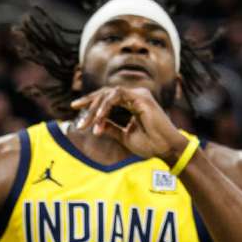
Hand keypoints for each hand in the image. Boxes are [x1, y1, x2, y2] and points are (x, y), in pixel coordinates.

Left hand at [71, 86, 189, 163]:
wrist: (165, 148)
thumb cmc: (150, 144)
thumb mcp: (124, 136)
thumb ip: (112, 128)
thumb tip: (97, 125)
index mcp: (133, 102)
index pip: (108, 97)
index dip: (91, 101)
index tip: (76, 108)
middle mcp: (136, 95)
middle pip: (106, 92)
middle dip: (89, 101)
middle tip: (75, 110)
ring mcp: (139, 95)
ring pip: (109, 93)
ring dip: (96, 107)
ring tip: (87, 122)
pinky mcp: (141, 98)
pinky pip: (117, 96)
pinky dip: (105, 107)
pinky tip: (98, 118)